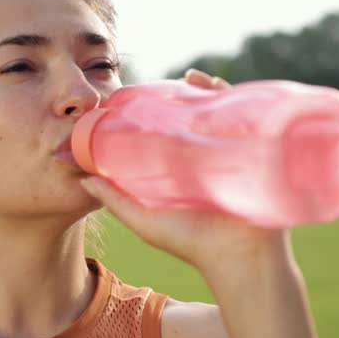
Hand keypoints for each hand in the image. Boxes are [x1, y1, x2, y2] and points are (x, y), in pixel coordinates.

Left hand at [79, 69, 291, 280]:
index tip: (136, 98)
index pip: (170, 135)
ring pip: (220, 114)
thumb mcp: (145, 221)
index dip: (155, 114)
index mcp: (185, 172)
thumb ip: (115, 201)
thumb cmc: (193, 244)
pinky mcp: (255, 150)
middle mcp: (210, 160)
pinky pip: (246, 115)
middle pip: (196, 120)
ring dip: (205, 92)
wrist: (240, 259)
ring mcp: (233, 153)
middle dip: (183, 98)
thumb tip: (83, 177)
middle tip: (164, 83)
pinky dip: (230, 95)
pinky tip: (211, 84)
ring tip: (187, 79)